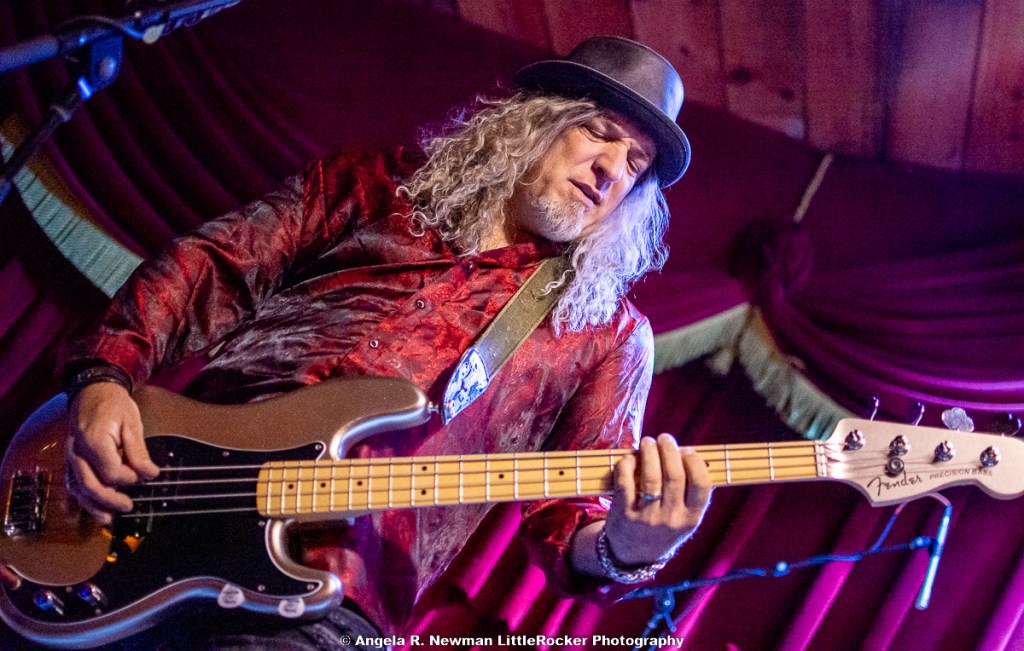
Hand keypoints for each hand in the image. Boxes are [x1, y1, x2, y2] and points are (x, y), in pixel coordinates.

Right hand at [66, 382, 159, 523]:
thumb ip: (138, 451)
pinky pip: (67, 483)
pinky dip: (70, 501)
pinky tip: (73, 516)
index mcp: (94, 440)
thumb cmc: (114, 405)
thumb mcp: (132, 423)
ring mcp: (70, 457)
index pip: (111, 471)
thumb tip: (150, 473)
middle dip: (110, 499)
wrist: (92, 392)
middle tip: (128, 506)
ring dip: (91, 506)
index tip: (144, 476)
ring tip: (107, 520)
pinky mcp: (69, 459)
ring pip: (77, 488)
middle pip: (91, 484)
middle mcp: (77, 452)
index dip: (128, 478)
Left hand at [604, 434, 710, 564]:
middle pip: (674, 476)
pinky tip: (630, 458)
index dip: (695, 462)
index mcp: (691, 519)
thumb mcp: (682, 517)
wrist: (632, 556)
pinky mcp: (624, 515)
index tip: (686, 450)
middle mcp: (671, 519)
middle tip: (664, 438)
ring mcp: (647, 518)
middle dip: (669, 450)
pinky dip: (627, 465)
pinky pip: (625, 483)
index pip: (702, 485)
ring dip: (649, 453)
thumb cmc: (661, 526)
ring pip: (651, 477)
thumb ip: (688, 491)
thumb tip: (684, 451)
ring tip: (648, 442)